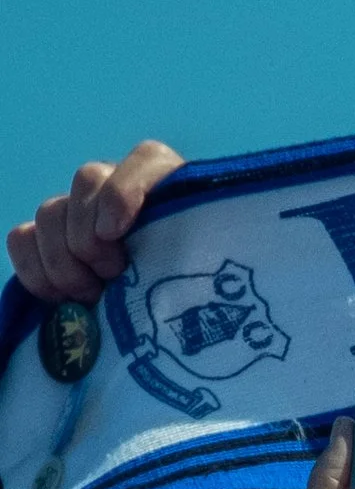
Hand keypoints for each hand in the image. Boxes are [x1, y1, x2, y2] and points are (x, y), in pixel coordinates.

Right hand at [7, 138, 184, 300]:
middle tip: (112, 276)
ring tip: (91, 295)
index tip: (113, 232)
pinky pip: (22, 238)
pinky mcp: (51, 239)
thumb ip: (195, 257)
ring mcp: (81, 212)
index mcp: (167, 190)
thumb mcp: (200, 282)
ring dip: (64, 260)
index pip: (146, 161)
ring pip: (50, 211)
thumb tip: (176, 264)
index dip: (123, 192)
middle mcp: (119, 190)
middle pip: (86, 181)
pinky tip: (60, 297)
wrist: (166, 327)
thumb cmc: (189, 302)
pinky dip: (34, 268)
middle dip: (92, 237)